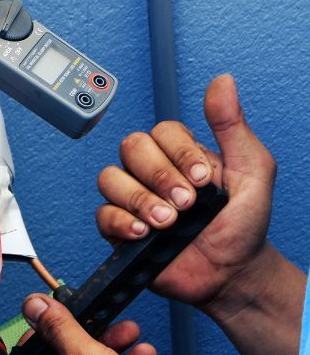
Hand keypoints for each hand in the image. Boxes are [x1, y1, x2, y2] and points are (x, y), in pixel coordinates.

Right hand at [95, 74, 276, 315]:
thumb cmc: (243, 224)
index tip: (204, 180)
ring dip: (139, 199)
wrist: (231, 272)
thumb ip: (232, 126)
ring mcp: (133, 201)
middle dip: (159, 176)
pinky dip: (121, 222)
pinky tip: (144, 232)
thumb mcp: (252, 168)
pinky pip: (102, 215)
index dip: (179, 153)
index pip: (161, 132)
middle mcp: (153, 173)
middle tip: (186, 203)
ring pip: (110, 179)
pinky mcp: (118, 231)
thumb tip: (221, 81)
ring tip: (167, 222)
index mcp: (181, 154)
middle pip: (131, 149)